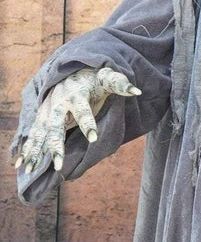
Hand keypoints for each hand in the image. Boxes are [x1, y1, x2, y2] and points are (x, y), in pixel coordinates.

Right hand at [15, 67, 140, 173]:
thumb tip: (136, 90)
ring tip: (32, 169)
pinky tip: (23, 165)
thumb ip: (119, 83)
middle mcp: (58, 103)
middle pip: (55, 126)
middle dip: (56, 145)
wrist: (67, 72)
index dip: (87, 123)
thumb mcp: (104, 79)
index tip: (93, 138)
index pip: (82, 110)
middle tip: (59, 164)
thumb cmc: (90, 80)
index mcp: (75, 94)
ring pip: (41, 133)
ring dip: (37, 151)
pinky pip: (33, 136)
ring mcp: (47, 111)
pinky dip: (27, 149)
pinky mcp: (41, 118)